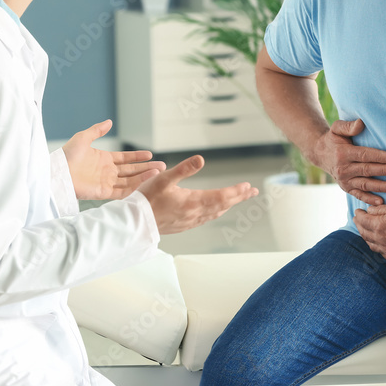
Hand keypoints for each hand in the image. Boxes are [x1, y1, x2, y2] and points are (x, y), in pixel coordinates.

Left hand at [63, 120, 163, 199]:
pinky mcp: (103, 193)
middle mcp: (107, 172)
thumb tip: (109, 122)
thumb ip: (97, 130)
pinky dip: (135, 186)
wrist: (57, 172)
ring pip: (130, 180)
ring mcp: (106, 183)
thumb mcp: (83, 138)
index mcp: (104, 159)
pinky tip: (145, 180)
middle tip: (162, 166)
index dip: (137, 156)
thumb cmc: (67, 155)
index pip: (125, 159)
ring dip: (144, 176)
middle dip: (146, 168)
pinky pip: (122, 191)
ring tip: (158, 171)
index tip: (150, 154)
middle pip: (131, 170)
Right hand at [137, 154, 258, 234]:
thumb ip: (184, 169)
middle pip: (223, 205)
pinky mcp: (184, 225)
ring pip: (216, 213)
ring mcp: (190, 221)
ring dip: (229, 205)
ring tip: (239, 198)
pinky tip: (216, 210)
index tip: (248, 186)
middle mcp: (195, 214)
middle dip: (239, 197)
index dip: (236, 191)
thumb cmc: (146, 199)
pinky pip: (206, 219)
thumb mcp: (163, 179)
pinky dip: (217, 212)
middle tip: (252, 191)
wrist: (133, 223)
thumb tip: (201, 159)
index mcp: (193, 202)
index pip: (222, 196)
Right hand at [313, 119, 385, 205]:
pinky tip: (380, 201)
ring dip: (379, 187)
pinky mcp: (346, 188)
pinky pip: (358, 194)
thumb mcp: (337, 128)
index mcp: (342, 153)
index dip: (378, 157)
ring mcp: (344, 180)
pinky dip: (369, 199)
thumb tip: (361, 123)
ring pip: (364, 184)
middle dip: (383, 171)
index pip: (363, 155)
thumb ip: (348, 126)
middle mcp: (343, 168)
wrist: (320, 154)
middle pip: (366, 170)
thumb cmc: (333, 139)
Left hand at [353, 203, 385, 263]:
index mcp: (379, 227)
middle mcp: (380, 240)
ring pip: (371, 245)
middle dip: (359, 225)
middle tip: (356, 220)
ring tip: (364, 232)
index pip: (363, 220)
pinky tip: (378, 244)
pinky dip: (376, 247)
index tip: (357, 211)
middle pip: (364, 233)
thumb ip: (380, 209)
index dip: (358, 215)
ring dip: (366, 237)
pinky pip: (382, 253)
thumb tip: (369, 211)